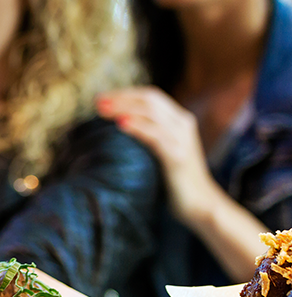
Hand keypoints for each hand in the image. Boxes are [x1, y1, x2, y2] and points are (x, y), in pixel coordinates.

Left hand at [96, 88, 220, 226]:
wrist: (200, 203)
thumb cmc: (175, 177)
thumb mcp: (161, 148)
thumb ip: (148, 132)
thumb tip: (117, 122)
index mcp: (179, 119)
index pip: (151, 96)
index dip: (125, 93)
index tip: (101, 98)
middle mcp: (183, 124)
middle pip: (150, 100)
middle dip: (121, 98)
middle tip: (97, 101)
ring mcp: (182, 139)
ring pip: (152, 113)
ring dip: (124, 108)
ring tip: (103, 110)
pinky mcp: (178, 156)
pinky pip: (156, 136)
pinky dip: (138, 127)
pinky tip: (121, 124)